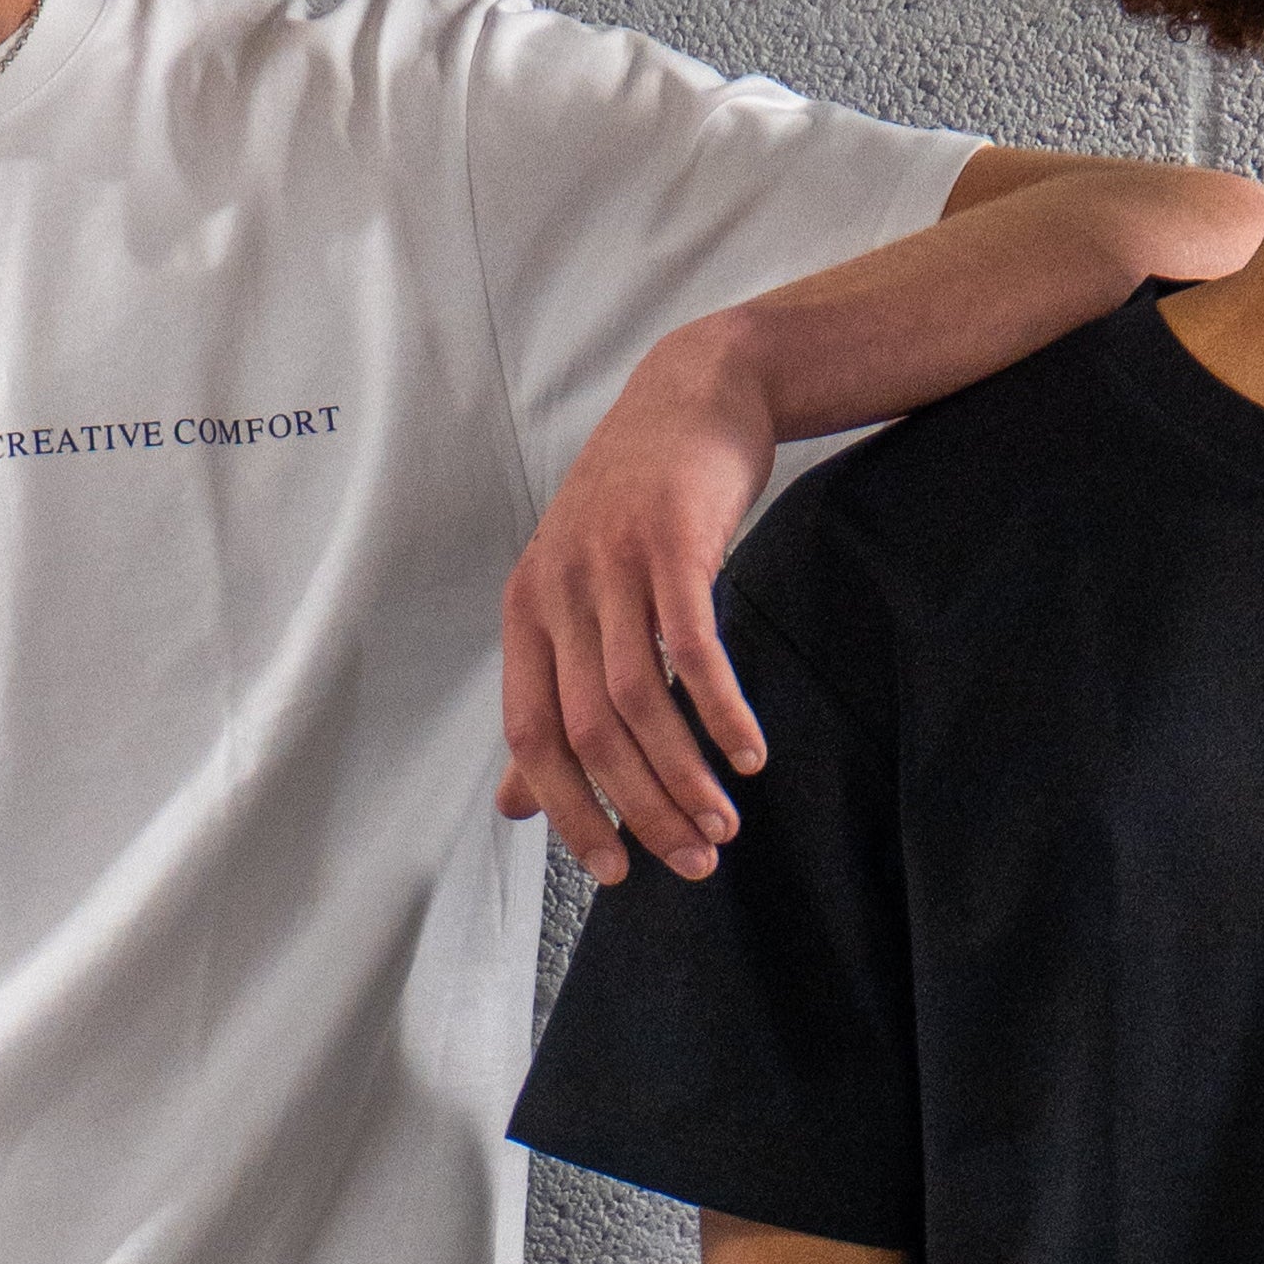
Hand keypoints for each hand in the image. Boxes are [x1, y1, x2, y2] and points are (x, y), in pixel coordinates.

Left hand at [496, 320, 774, 885]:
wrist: (694, 393)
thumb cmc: (639, 505)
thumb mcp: (578, 593)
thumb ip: (551, 695)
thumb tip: (514, 804)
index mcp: (526, 612)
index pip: (531, 737)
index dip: (569, 810)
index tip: (615, 871)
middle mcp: (558, 590)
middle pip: (589, 730)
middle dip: (641, 809)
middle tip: (693, 862)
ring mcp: (612, 564)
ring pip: (639, 700)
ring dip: (685, 775)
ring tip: (725, 825)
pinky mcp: (671, 543)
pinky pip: (693, 649)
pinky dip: (722, 711)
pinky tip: (749, 754)